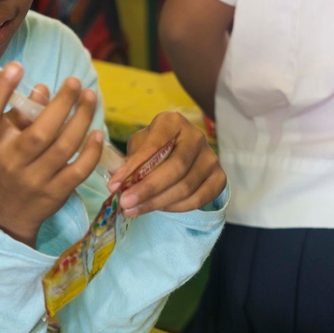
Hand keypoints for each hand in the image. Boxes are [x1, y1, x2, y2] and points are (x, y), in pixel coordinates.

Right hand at [0, 63, 102, 245]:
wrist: (5, 214)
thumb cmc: (5, 165)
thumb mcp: (2, 140)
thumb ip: (21, 114)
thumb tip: (44, 89)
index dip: (0, 90)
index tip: (17, 66)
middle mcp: (12, 161)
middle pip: (40, 132)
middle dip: (62, 103)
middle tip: (75, 82)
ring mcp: (34, 180)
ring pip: (63, 148)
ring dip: (81, 120)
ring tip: (90, 97)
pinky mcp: (55, 194)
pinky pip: (78, 170)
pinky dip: (90, 151)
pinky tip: (96, 132)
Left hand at [107, 111, 225, 217]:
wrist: (182, 153)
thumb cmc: (155, 148)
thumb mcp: (139, 145)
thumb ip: (131, 160)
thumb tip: (117, 184)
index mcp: (173, 122)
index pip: (155, 144)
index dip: (133, 166)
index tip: (114, 185)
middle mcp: (196, 136)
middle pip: (175, 167)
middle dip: (147, 189)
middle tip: (125, 203)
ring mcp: (211, 157)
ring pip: (186, 186)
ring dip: (157, 202)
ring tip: (133, 210)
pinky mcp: (219, 177)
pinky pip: (198, 199)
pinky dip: (175, 207)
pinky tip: (157, 209)